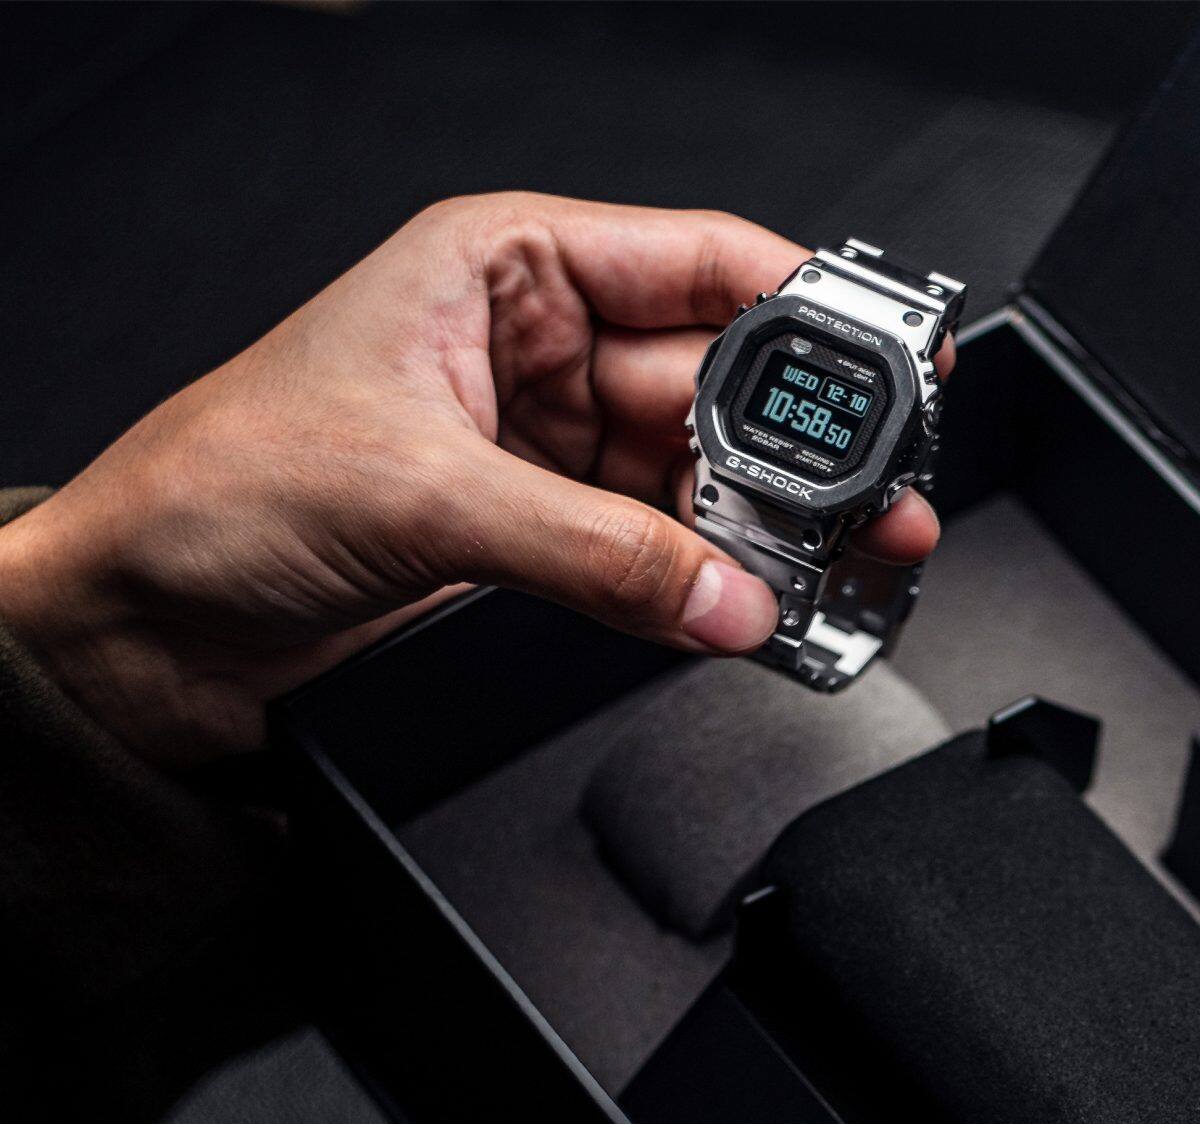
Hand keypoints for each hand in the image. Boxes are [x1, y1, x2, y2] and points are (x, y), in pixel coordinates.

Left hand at [0, 195, 944, 767]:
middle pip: (719, 386)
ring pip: (698, 481)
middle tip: (883, 503)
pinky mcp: (540, 541)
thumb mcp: (426, 497)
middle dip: (805, 449)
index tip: (900, 359)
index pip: (698, 265)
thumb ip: (598, 555)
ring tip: (837, 568)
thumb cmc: (220, 492)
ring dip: (767, 530)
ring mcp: (544, 451)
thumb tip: (731, 596)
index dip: (811, 309)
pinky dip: (709, 587)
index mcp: (506, 266)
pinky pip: (658, 557)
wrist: (145, 628)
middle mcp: (537, 349)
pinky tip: (756, 605)